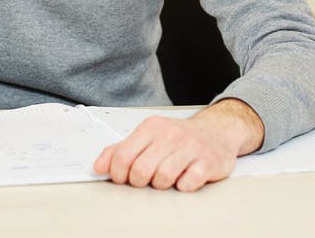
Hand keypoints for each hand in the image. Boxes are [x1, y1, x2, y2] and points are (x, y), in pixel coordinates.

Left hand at [94, 99, 263, 191]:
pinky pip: (187, 184)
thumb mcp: (148, 137)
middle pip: (141, 171)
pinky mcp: (207, 162)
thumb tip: (99, 166)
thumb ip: (121, 150)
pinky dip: (183, 186)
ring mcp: (190, 148)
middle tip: (147, 179)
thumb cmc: (178, 138)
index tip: (122, 178)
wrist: (216, 132)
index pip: (122, 155)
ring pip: (162, 179)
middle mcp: (169, 134)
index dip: (118, 174)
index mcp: (151, 127)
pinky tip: (184, 177)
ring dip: (161, 185)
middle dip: (140, 182)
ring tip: (166, 177)